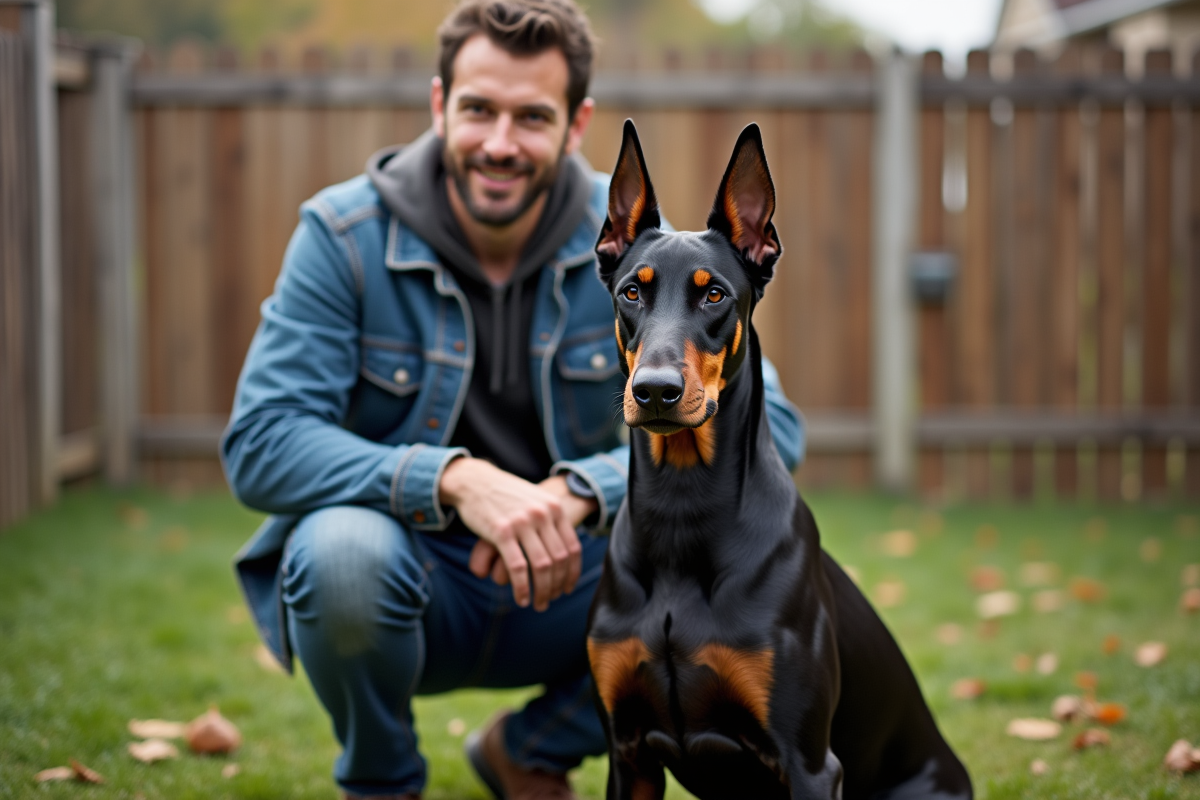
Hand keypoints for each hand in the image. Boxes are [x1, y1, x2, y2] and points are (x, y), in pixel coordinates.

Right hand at [439, 459, 592, 610]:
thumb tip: (564, 546)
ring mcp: (523, 523)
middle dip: (556, 586)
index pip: (572, 548)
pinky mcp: (501, 532)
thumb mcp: (535, 500)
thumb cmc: (506, 495)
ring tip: (538, 604)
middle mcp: (543, 515)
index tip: (566, 588)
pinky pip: (517, 567)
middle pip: (559, 560)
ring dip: (541, 591)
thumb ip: (551, 519)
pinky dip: (521, 587)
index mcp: (554, 508)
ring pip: (541, 566)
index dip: (571, 573)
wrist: (476, 481)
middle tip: (548, 600)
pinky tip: (521, 598)